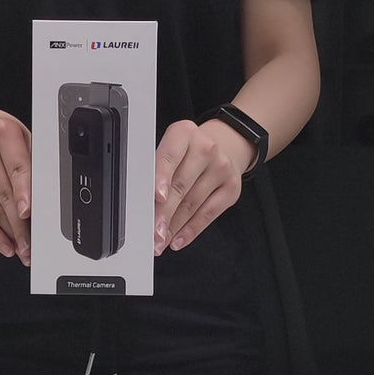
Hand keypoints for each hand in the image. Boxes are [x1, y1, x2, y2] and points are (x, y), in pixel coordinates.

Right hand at [0, 107, 31, 265]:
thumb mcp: (19, 133)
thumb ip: (32, 158)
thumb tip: (46, 195)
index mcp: (4, 134)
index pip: (18, 168)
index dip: (24, 192)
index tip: (28, 212)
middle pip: (5, 194)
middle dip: (21, 225)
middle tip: (33, 246)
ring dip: (10, 234)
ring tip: (24, 250)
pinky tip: (5, 245)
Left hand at [153, 120, 254, 255]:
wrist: (225, 146)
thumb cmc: (188, 152)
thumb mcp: (171, 149)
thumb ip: (156, 170)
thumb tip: (142, 204)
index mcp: (184, 133)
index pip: (169, 156)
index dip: (161, 178)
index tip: (156, 198)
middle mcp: (205, 148)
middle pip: (180, 186)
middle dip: (163, 213)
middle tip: (151, 233)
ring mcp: (221, 168)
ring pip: (192, 203)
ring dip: (173, 227)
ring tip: (159, 240)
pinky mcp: (231, 188)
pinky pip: (208, 214)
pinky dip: (191, 230)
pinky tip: (178, 240)